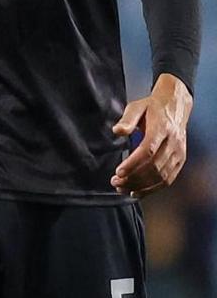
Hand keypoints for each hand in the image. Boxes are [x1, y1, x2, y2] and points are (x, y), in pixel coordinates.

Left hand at [111, 75, 191, 194]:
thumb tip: (117, 130)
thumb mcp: (137, 107)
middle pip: (154, 166)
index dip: (133, 164)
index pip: (148, 150)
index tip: (118, 172)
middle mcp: (173, 141)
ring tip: (122, 189)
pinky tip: (138, 191)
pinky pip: (169, 178)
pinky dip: (153, 188)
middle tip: (116, 182)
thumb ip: (127, 119)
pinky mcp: (180, 159)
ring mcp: (179, 152)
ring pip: (161, 175)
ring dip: (141, 185)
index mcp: (162, 128)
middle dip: (134, 177)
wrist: (175, 106)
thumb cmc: (152, 108)